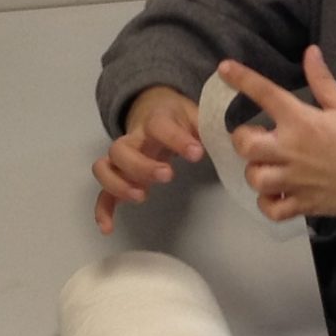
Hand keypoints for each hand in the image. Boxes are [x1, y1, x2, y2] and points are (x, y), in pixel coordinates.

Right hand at [93, 86, 202, 232]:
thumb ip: (209, 127)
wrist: (153, 107)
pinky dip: (103, 209)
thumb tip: (233, 140)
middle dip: (141, 165)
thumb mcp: (196, 115)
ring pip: (104, 167)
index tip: (197, 153)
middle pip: (120, 149)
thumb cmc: (178, 117)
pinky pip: (102, 192)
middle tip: (168, 176)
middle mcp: (133, 138)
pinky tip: (108, 228)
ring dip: (119, 184)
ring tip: (142, 196)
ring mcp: (122, 158)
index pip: (159, 125)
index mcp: (155, 120)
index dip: (176, 139)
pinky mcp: (119, 175)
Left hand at [220, 48, 335, 234]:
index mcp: (303, 122)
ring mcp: (295, 181)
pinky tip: (276, 194)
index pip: (265, 94)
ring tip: (266, 167)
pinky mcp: (302, 205)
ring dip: (255, 172)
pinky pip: (270, 209)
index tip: (225, 68)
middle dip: (242, 139)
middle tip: (254, 137)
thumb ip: (322, 82)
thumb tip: (311, 52)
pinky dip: (267, 204)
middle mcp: (292, 150)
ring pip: (254, 178)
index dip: (241, 78)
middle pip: (244, 144)